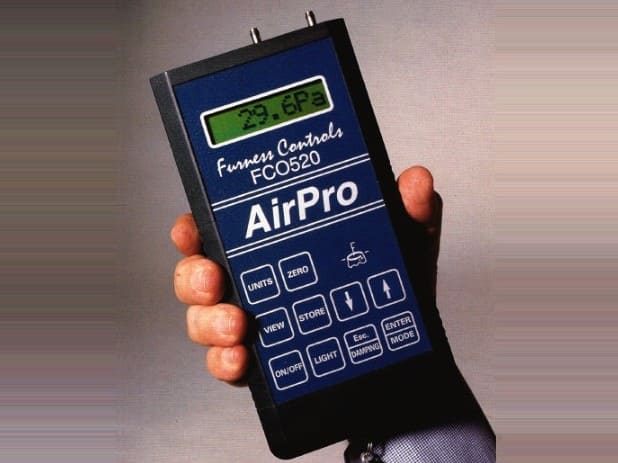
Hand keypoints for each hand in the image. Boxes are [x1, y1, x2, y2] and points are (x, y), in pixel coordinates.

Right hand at [171, 166, 440, 382]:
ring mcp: (254, 322)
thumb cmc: (392, 294)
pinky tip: (241, 358)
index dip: (197, 226)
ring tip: (236, 324)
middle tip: (215, 278)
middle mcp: (258, 281)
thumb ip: (408, 211)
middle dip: (194, 275)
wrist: (405, 357)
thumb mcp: (404, 246)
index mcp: (278, 245)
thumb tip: (416, 180)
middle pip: (200, 272)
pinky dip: (224, 361)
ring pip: (204, 317)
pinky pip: (225, 362)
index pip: (224, 227)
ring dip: (209, 320)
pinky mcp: (261, 362)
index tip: (193, 229)